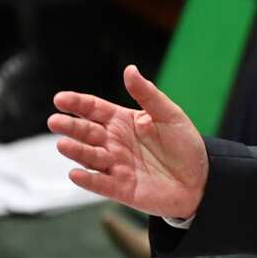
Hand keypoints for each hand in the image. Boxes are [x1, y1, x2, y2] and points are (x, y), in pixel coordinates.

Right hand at [48, 65, 207, 218]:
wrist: (201, 178)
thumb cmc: (184, 144)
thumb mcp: (169, 115)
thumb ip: (148, 94)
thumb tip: (130, 69)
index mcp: (122, 121)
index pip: (94, 109)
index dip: (77, 103)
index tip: (60, 99)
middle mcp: (113, 142)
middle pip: (86, 132)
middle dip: (70, 127)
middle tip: (55, 121)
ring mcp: (115, 165)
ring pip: (90, 157)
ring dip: (76, 151)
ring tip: (63, 144)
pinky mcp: (121, 188)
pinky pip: (101, 184)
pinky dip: (88, 180)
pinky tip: (76, 174)